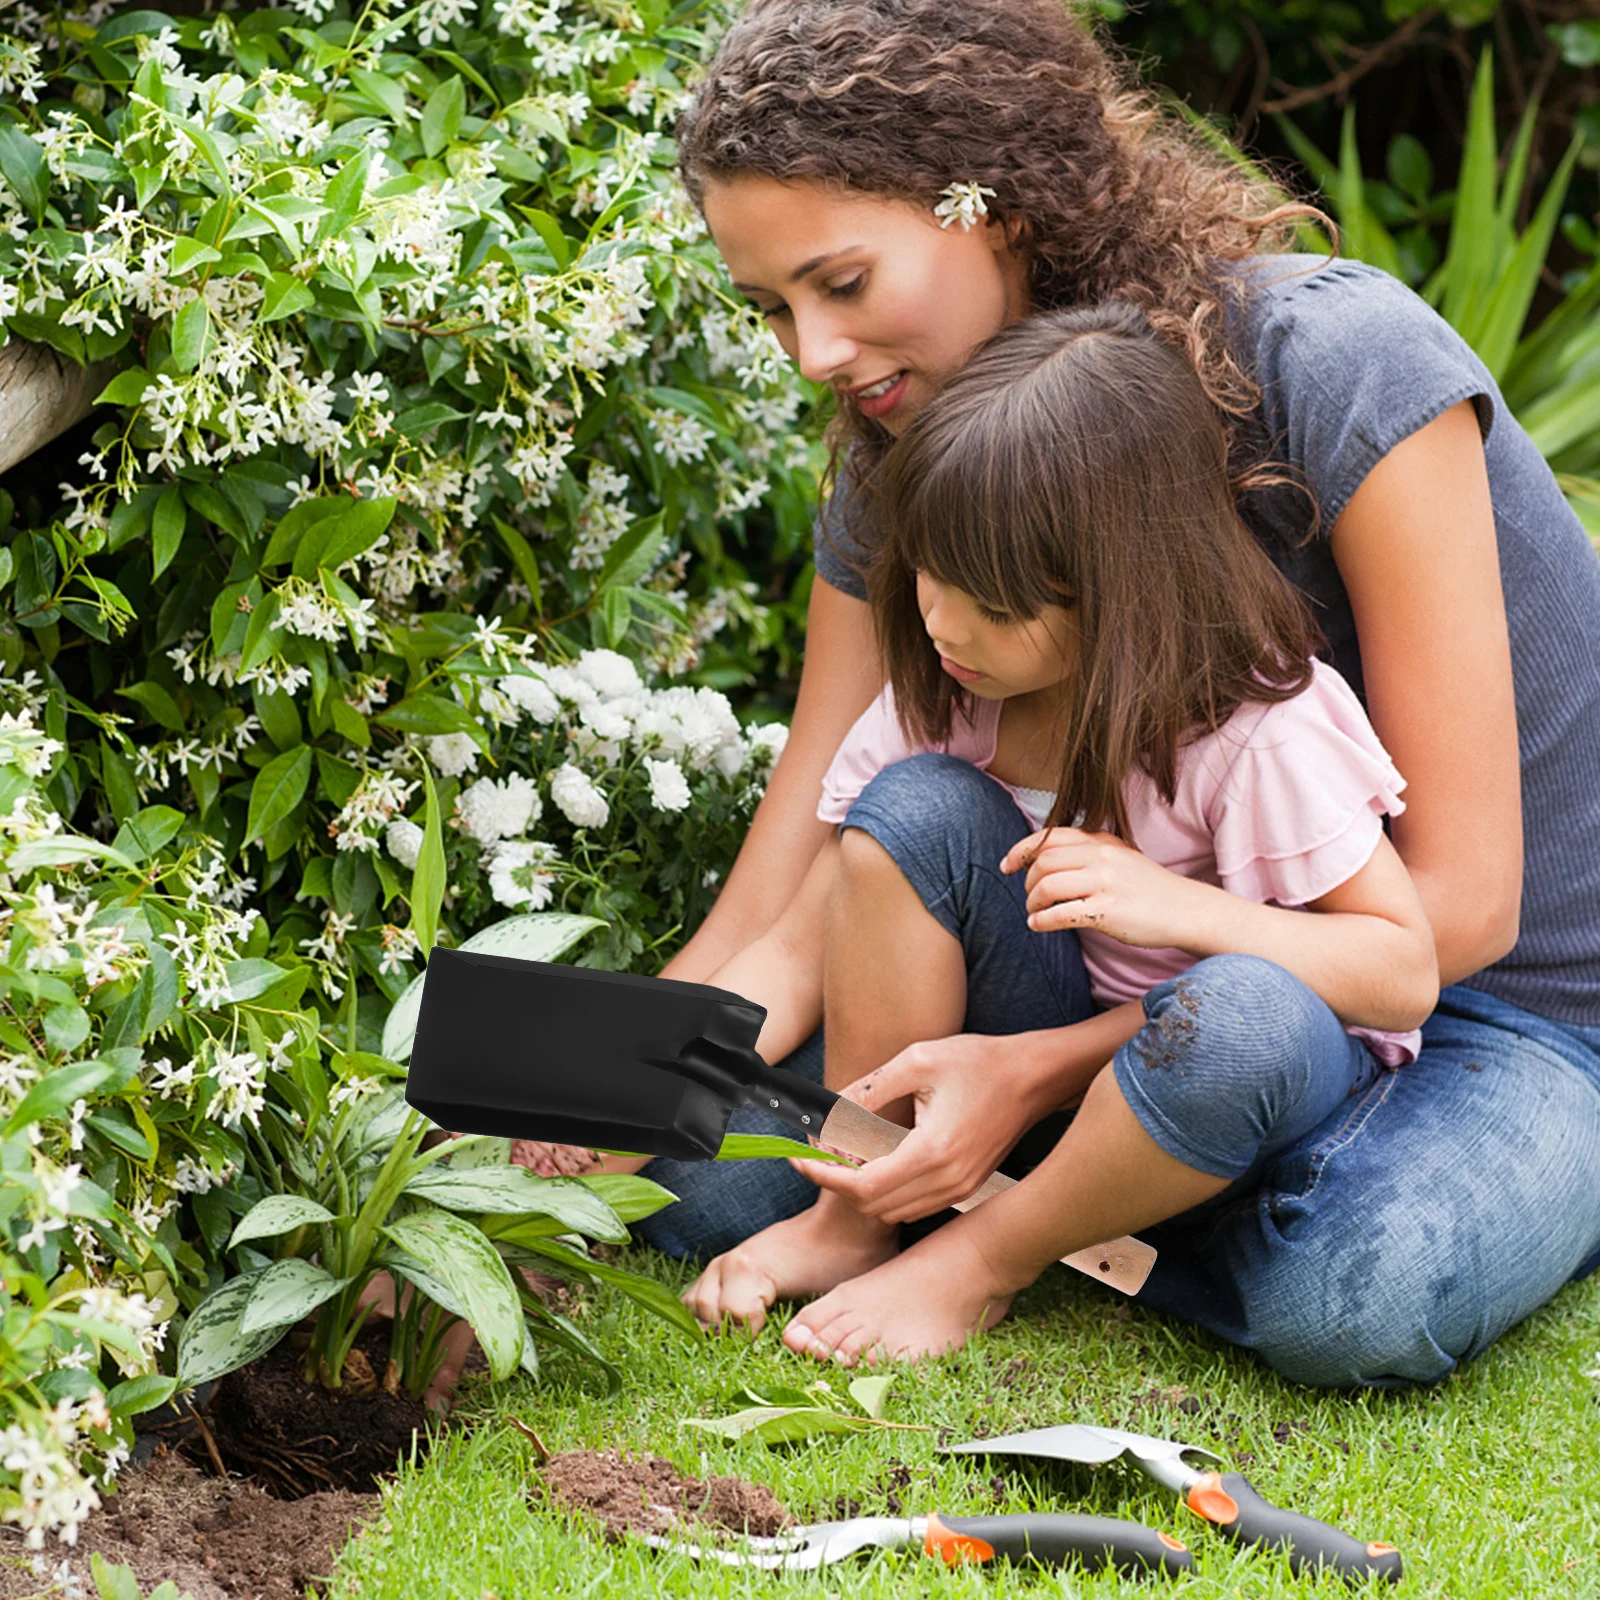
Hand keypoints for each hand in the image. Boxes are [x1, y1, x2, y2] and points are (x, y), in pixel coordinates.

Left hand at [789, 1031, 1062, 1225]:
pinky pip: (912, 1205)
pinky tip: (875, 1160)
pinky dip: (885, 1191)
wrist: (1032, 1078)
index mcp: (933, 1151)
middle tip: (814, 1151)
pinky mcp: (964, 1187)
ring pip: (890, 1210)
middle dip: (835, 1182)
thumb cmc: (979, 1062)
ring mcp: (958, 1188)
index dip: (822, 1175)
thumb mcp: (916, 1061)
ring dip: (860, 1189)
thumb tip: (828, 1111)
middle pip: (872, 1205)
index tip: (796, 1156)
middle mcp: (947, 1180)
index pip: (862, 1186)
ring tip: (841, 1155)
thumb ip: (868, 1090)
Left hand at [1000, 826, 1203, 948]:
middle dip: (1027, 881)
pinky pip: (1061, 915)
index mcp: (1101, 841)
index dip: (1021, 850)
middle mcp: (1102, 858)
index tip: (1007, 865)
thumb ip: (1088, 852)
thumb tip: (1046, 858)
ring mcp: (1105, 884)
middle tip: (1028, 896)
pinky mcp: (1108, 912)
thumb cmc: (1148, 888)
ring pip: (1048, 887)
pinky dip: (1042, 921)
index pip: (1049, 837)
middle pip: (1043, 862)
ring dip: (1032, 902)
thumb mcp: (1119, 857)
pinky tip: (1039, 926)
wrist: (1186, 909)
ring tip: (1033, 913)